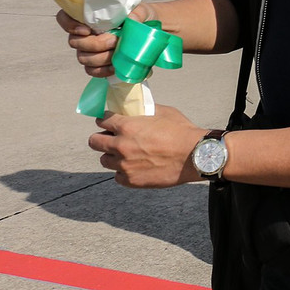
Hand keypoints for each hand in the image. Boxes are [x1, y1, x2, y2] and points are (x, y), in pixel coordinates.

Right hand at [57, 5, 155, 77]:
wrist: (152, 32)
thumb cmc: (143, 18)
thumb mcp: (143, 11)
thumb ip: (138, 13)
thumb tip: (131, 20)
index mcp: (91, 16)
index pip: (64, 18)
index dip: (69, 25)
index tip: (87, 30)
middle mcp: (85, 33)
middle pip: (74, 42)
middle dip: (96, 44)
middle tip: (115, 40)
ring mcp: (89, 50)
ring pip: (83, 58)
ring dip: (101, 57)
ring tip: (118, 53)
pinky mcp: (98, 64)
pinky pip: (91, 71)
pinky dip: (102, 70)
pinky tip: (115, 66)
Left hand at [89, 105, 206, 187]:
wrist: (195, 155)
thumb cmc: (182, 132)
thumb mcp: (164, 112)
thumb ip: (146, 111)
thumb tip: (138, 109)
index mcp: (127, 127)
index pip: (102, 120)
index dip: (105, 120)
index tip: (108, 122)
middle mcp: (121, 146)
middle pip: (94, 142)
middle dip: (101, 138)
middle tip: (110, 138)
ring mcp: (124, 165)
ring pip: (104, 160)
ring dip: (112, 156)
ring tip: (124, 155)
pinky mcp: (131, 180)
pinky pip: (117, 176)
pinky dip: (123, 171)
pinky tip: (135, 167)